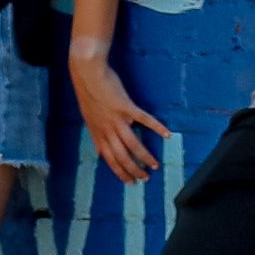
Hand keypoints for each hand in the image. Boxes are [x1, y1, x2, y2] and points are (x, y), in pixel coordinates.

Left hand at [69, 48, 165, 181]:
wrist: (87, 72)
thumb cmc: (87, 92)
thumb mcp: (88, 117)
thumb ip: (97, 133)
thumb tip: (101, 148)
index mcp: (97, 133)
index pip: (109, 159)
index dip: (120, 172)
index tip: (129, 182)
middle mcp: (107, 130)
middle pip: (121, 156)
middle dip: (134, 170)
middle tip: (145, 179)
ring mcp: (117, 119)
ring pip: (132, 144)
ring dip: (145, 156)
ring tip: (155, 165)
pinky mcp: (126, 106)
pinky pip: (144, 120)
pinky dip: (156, 127)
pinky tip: (166, 134)